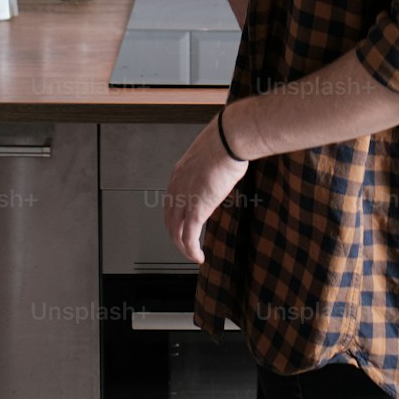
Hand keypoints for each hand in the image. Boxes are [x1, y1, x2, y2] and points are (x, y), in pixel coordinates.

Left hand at [164, 119, 248, 264]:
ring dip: (184, 248)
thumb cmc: (226, 142)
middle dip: (177, 237)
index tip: (183, 226)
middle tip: (186, 246)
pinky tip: (199, 257)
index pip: (170, 203)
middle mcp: (176, 188)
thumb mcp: (212, 156)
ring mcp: (184, 200)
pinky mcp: (196, 210)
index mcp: (178, 174)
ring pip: (177, 233)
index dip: (175, 218)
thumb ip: (210, 168)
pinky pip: (189, 238)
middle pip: (170, 221)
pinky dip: (192, 251)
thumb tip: (220, 170)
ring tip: (193, 256)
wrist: (228, 140)